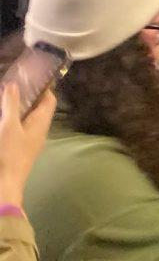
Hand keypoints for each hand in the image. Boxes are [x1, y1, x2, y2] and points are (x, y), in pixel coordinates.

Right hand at [0, 85, 55, 204]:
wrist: (3, 188)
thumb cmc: (9, 155)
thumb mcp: (9, 126)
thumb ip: (11, 104)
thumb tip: (14, 84)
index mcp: (41, 123)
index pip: (49, 100)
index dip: (43, 86)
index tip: (31, 76)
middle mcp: (38, 131)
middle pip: (38, 109)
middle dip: (28, 96)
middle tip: (14, 85)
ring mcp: (28, 142)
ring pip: (27, 120)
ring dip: (18, 109)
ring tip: (6, 99)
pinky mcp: (18, 150)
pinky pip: (18, 130)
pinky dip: (12, 122)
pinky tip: (2, 119)